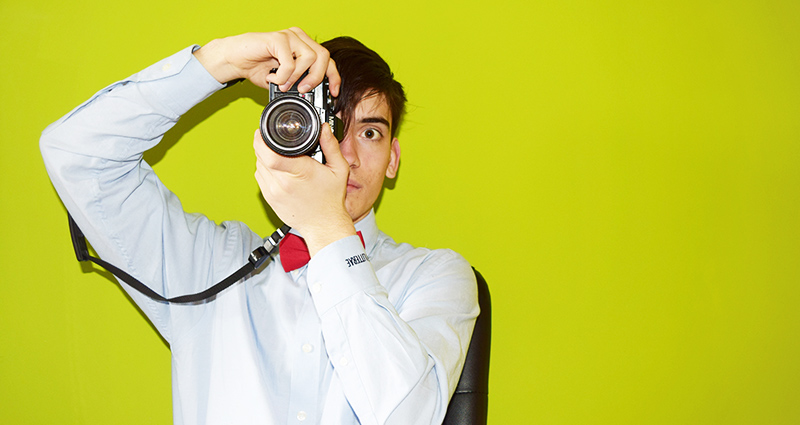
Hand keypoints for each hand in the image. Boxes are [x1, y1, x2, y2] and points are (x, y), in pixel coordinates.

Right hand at [193, 27, 339, 94]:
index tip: (333, 93)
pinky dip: (283, 75)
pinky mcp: (278, 38)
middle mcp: (299, 38)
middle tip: (302, 89)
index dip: (333, 77)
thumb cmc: (257, 67)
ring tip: (282, 83)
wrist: (234, 60)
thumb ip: (298, 83)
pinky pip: (290, 61)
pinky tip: (272, 77)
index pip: (327, 59)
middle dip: (316, 78)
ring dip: (296, 77)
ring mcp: (289, 36)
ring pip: (309, 58)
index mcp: (303, 46)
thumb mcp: (283, 81)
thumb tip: (312, 96)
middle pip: (323, 57)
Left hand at [253, 123, 355, 256]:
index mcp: (299, 172)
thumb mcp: (338, 169)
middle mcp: (283, 183)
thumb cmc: (331, 200)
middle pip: (260, 156)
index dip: (262, 139)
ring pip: (258, 166)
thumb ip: (331, 146)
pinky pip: (260, 177)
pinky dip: (264, 169)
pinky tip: (277, 169)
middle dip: (263, 144)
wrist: (324, 225)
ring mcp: (274, 192)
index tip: (264, 132)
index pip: (269, 153)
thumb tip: (324, 128)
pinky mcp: (270, 199)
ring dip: (263, 157)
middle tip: (272, 140)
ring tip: (277, 155)